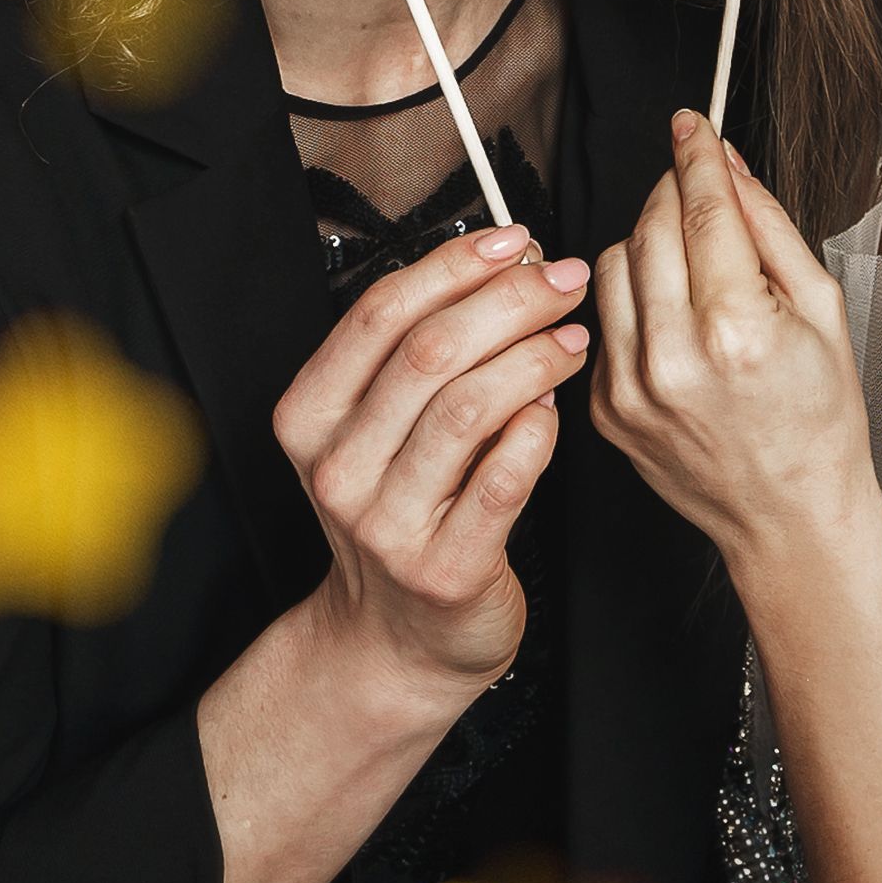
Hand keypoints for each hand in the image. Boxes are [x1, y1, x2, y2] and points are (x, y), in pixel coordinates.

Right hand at [273, 223, 589, 711]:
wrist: (398, 641)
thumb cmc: (401, 515)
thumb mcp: (374, 433)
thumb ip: (412, 357)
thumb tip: (498, 263)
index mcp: (309, 417)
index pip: (378, 314)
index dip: (453, 266)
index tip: (513, 241)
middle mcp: (337, 469)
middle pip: (428, 351)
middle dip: (508, 300)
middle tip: (563, 280)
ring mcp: (387, 523)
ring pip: (467, 406)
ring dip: (532, 357)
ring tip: (572, 338)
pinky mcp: (446, 568)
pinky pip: (503, 478)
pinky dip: (538, 432)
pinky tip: (555, 410)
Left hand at [589, 113, 875, 574]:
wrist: (791, 518)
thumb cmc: (819, 423)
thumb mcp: (821, 312)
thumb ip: (769, 228)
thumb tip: (728, 165)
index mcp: (737, 330)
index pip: (703, 209)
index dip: (696, 154)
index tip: (690, 124)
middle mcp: (674, 358)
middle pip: (650, 225)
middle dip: (673, 191)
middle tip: (699, 191)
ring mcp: (630, 387)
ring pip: (613, 262)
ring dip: (647, 241)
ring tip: (692, 266)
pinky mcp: (605, 408)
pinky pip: (602, 316)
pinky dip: (631, 298)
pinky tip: (672, 316)